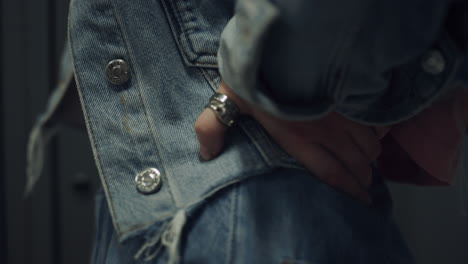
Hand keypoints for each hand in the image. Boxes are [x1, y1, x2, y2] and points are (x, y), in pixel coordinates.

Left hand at [195, 81, 388, 202]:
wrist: (284, 41)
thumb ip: (212, 127)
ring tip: (368, 165)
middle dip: (363, 178)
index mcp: (299, 137)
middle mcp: (326, 130)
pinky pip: (374, 120)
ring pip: (368, 143)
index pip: (331, 172)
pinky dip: (377, 132)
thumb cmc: (256, 73)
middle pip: (356, 162)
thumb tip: (206, 154)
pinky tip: (373, 135)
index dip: (349, 190)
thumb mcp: (227, 99)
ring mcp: (342, 113)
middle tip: (366, 188)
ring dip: (371, 158)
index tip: (362, 200)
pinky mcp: (351, 96)